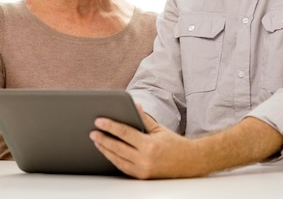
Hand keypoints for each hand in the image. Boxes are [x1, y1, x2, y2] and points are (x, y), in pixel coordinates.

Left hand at [89, 105, 206, 178]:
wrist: (189, 162)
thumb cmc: (174, 144)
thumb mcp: (159, 129)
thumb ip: (144, 118)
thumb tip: (133, 106)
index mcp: (150, 145)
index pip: (125, 133)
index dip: (111, 126)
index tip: (99, 121)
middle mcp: (145, 159)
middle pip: (118, 148)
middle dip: (103, 139)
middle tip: (93, 132)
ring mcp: (143, 170)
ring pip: (117, 160)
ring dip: (105, 150)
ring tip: (97, 141)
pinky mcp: (142, 177)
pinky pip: (123, 167)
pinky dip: (114, 159)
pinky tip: (107, 152)